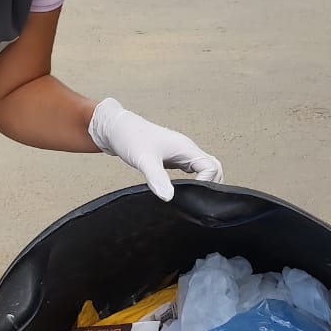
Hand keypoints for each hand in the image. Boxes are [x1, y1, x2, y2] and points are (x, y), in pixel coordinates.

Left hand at [88, 98, 223, 201]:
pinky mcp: (174, 158)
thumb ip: (157, 178)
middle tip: (197, 200)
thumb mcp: (144, 160)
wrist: (116, 129)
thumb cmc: (130, 138)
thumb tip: (169, 197)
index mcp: (186, 148)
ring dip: (204, 182)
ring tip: (193, 198)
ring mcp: (182, 153)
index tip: (192, 196)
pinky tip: (182, 192)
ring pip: (205, 168)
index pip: (212, 167)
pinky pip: (193, 170)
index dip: (207, 183)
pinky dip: (194, 181)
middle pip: (215, 168)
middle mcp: (187, 149)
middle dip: (211, 184)